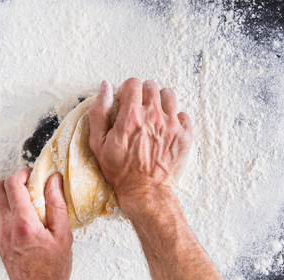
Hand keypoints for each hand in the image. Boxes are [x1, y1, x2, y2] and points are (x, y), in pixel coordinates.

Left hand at [0, 168, 72, 279]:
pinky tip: (26, 216)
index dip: (22, 173)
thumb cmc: (52, 270)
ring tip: (30, 202)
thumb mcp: (63, 236)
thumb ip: (57, 205)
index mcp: (23, 223)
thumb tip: (54, 181)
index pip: (12, 185)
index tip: (33, 173)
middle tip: (28, 184)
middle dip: (12, 180)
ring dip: (10, 195)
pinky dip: (9, 208)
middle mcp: (6, 226)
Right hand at [89, 78, 192, 209]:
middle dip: (143, 94)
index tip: (126, 101)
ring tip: (154, 115)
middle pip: (151, 86)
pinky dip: (175, 118)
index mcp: (131, 117)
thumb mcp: (98, 144)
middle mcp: (153, 117)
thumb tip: (105, 88)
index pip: (133, 83)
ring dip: (160, 101)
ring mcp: (172, 125)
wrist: (146, 192)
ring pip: (169, 94)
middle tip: (139, 108)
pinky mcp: (185, 135)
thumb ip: (99, 112)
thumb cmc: (120, 171)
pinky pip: (183, 114)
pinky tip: (166, 129)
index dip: (127, 90)